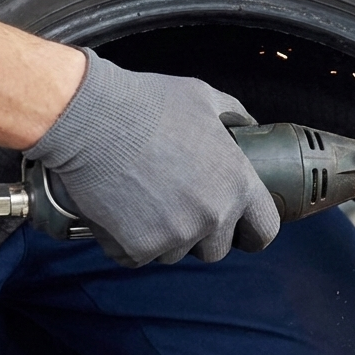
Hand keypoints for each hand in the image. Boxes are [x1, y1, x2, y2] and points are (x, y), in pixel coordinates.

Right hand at [25, 50, 279, 266]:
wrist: (89, 119)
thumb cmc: (146, 103)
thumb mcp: (203, 98)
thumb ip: (233, 116)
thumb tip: (248, 126)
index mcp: (237, 184)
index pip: (264, 230)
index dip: (252, 232)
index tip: (240, 230)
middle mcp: (213, 216)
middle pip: (216, 250)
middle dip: (201, 236)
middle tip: (177, 208)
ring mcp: (176, 236)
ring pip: (175, 254)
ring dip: (163, 237)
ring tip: (143, 201)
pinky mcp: (138, 249)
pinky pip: (138, 257)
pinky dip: (127, 241)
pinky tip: (118, 210)